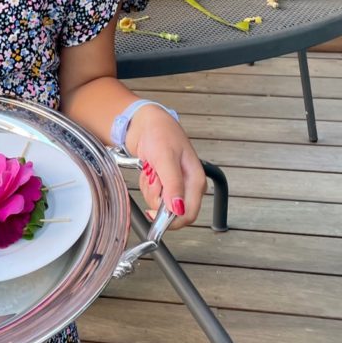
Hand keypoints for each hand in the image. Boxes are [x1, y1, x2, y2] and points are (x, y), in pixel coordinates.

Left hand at [125, 105, 204, 229]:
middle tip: (154, 178)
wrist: (146, 122)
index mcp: (196, 181)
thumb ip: (173, 184)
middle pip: (172, 211)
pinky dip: (146, 184)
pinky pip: (152, 195)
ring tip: (151, 169)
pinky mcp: (164, 183)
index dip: (171, 220)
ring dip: (150, 189)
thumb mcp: (165, 158)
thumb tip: (179, 208)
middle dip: (157, 197)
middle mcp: (188, 185)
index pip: (189, 214)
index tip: (153, 214)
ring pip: (159, 204)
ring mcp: (175, 184)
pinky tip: (149, 170)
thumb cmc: (160, 133)